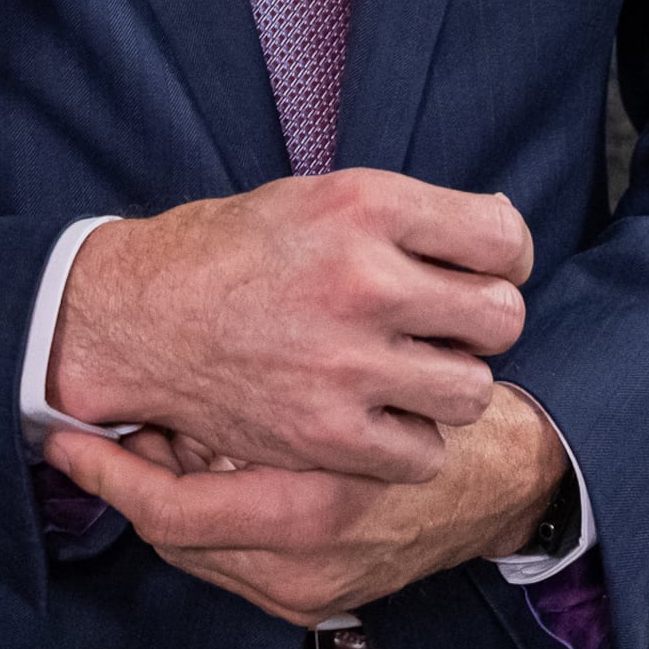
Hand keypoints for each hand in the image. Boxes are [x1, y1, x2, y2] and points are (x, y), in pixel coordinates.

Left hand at [44, 387, 560, 625]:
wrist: (506, 478)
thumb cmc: (438, 408)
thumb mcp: (362, 374)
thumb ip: (271, 387)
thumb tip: (178, 390)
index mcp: (311, 511)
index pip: (168, 512)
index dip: (108, 476)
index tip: (64, 440)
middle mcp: (303, 566)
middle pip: (172, 536)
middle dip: (134, 480)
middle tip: (113, 424)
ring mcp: (309, 592)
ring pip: (195, 550)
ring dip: (168, 494)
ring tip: (164, 434)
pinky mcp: (316, 599)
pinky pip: (228, 559)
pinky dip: (206, 513)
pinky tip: (212, 462)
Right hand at [46, 170, 531, 479]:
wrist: (141, 317)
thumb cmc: (235, 251)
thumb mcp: (321, 197)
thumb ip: (410, 217)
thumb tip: (506, 238)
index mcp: (366, 205)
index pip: (505, 239)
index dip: (504, 260)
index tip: (476, 272)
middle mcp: (363, 281)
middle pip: (502, 317)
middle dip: (480, 324)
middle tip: (441, 327)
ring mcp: (346, 363)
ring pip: (472, 390)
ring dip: (448, 385)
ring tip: (406, 372)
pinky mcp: (327, 434)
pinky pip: (425, 452)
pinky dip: (408, 441)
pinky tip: (376, 415)